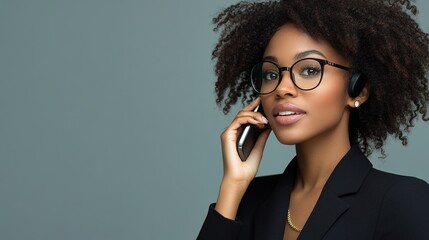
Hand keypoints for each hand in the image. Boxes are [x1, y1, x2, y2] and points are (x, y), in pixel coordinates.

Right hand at [215, 97, 270, 218]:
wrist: (241, 178)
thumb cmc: (247, 168)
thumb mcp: (259, 147)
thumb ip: (262, 136)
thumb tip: (268, 125)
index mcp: (239, 134)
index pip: (246, 117)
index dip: (254, 108)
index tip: (264, 103)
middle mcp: (233, 132)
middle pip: (243, 113)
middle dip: (255, 108)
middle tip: (266, 106)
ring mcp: (229, 133)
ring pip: (240, 115)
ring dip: (254, 115)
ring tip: (265, 120)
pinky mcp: (227, 135)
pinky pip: (237, 121)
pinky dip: (249, 119)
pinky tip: (258, 122)